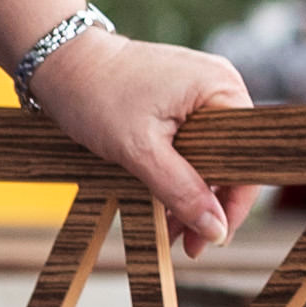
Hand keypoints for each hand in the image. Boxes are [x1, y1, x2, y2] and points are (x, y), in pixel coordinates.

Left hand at [29, 31, 252, 254]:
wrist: (59, 62)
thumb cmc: (95, 95)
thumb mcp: (139, 150)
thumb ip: (180, 190)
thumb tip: (216, 230)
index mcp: (222, 88)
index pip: (247, 159)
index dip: (233, 204)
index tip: (211, 239)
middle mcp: (220, 86)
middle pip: (230, 160)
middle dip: (207, 205)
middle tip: (187, 244)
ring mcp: (200, 92)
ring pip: (208, 156)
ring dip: (190, 194)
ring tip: (170, 232)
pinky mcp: (180, 100)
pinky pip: (191, 144)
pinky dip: (178, 173)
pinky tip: (163, 205)